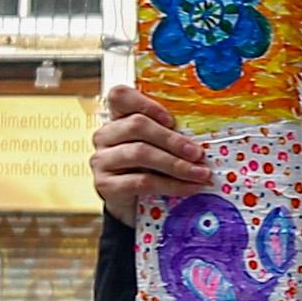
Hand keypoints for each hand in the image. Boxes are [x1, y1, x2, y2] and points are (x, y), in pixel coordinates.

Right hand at [92, 99, 214, 217]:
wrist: (130, 204)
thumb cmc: (146, 168)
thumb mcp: (156, 147)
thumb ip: (167, 135)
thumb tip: (199, 139)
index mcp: (117, 118)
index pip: (120, 96)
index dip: (145, 103)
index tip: (171, 120)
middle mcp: (105, 136)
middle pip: (137, 125)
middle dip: (172, 140)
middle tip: (197, 153)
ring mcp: (102, 160)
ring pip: (140, 153)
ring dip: (176, 164)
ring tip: (199, 173)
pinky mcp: (105, 185)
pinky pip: (142, 182)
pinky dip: (170, 185)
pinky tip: (189, 188)